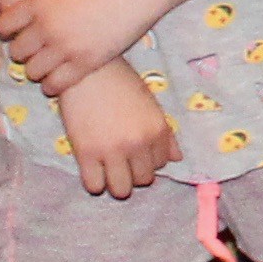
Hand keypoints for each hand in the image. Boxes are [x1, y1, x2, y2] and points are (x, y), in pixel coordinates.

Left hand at [0, 0, 161, 96]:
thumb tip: (41, 9)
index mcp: (41, 1)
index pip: (4, 25)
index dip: (10, 29)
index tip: (19, 31)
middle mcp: (48, 25)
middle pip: (16, 51)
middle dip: (25, 51)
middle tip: (38, 49)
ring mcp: (67, 46)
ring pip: (32, 72)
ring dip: (38, 69)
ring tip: (50, 65)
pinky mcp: (86, 63)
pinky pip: (55, 85)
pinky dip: (53, 84)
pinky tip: (60, 78)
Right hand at [60, 61, 180, 199]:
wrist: (87, 71)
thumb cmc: (120, 82)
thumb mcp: (150, 104)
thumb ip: (164, 134)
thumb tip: (176, 159)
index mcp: (157, 130)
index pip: (162, 163)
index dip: (149, 159)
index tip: (137, 151)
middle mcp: (138, 143)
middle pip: (144, 180)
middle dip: (134, 172)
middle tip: (122, 160)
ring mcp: (112, 151)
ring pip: (122, 190)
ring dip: (116, 182)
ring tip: (108, 169)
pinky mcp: (86, 154)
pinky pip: (94, 186)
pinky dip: (94, 182)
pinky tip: (92, 170)